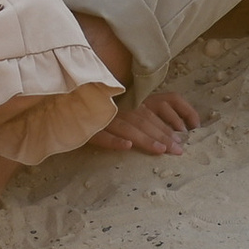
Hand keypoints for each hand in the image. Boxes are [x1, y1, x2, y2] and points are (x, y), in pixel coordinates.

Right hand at [85, 88, 202, 155]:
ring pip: (127, 127)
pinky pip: (101, 135)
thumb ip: (143, 111)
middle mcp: (119, 105)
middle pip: (144, 120)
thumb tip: (174, 127)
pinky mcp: (87, 128)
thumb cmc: (99, 106)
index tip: (183, 137)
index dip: (169, 122)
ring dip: (144, 138)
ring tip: (160, 149)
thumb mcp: (123, 104)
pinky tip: (126, 147)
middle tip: (178, 150)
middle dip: (162, 135)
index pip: (153, 109)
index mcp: (130, 98)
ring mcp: (102, 116)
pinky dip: (114, 140)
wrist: (66, 103)